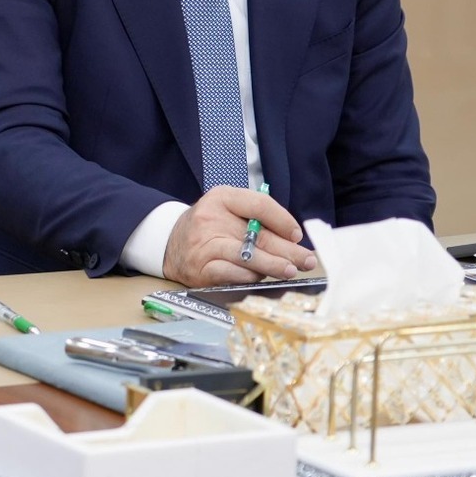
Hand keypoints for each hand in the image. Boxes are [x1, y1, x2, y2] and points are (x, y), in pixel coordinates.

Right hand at [161, 186, 317, 286]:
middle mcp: (211, 219)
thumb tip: (292, 240)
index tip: (297, 235)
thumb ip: (256, 219)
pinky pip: (232, 274)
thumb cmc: (208, 227)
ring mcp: (204, 245)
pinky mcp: (200, 269)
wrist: (169, 244)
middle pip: (258, 235)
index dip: (283, 220)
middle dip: (287, 250)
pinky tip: (261, 278)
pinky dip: (249, 277)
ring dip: (273, 266)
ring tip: (290, 270)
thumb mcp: (227, 210)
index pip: (259, 205)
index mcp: (221, 198)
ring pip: (246, 256)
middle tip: (306, 260)